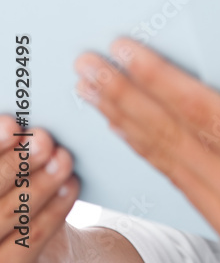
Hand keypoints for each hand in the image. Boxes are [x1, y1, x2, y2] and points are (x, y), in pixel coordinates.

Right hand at [0, 114, 78, 260]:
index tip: (10, 123)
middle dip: (17, 163)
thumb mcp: (7, 168)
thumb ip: (9, 150)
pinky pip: (30, 241)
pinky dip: (54, 210)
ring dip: (42, 183)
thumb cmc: (10, 186)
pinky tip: (70, 185)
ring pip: (12, 215)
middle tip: (44, 139)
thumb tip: (23, 122)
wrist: (19, 235)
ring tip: (63, 159)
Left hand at [73, 38, 219, 262]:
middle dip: (123, 97)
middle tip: (87, 67)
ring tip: (96, 95)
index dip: (158, 78)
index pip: (200, 113)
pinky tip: (136, 134)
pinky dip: (148, 153)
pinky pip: (178, 183)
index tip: (125, 50)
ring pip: (165, 162)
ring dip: (126, 123)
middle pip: (169, 137)